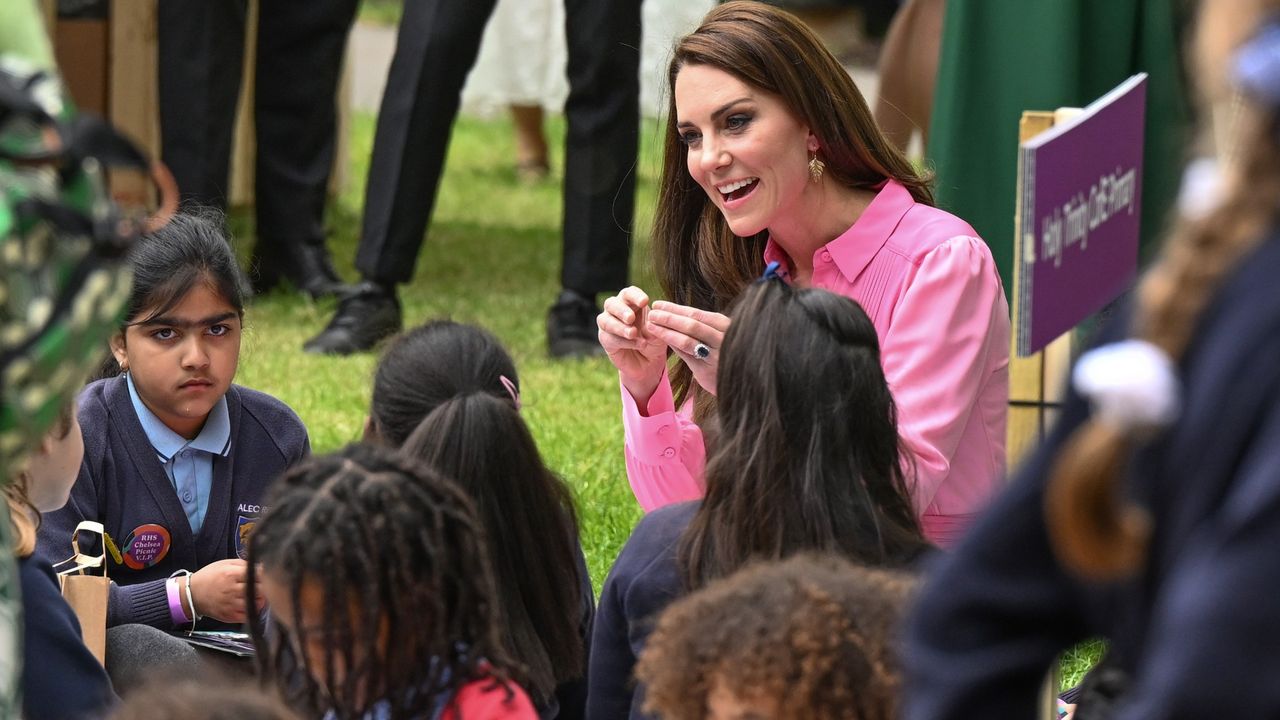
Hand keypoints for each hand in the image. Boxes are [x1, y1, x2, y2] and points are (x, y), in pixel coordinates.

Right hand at [188, 558, 262, 623]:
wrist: (192, 594)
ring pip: (258, 603)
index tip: (266, 574)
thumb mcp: (225, 564)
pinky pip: (250, 615)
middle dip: (266, 586)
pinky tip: (250, 603)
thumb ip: (244, 564)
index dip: (266, 574)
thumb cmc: (210, 576)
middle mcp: (233, 590)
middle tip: (263, 585)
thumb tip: (261, 566)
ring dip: (261, 598)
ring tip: (257, 594)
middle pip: (261, 589)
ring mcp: (232, 605)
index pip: (259, 574)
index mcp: (232, 574)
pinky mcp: (230, 616)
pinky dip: (254, 609)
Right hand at [598, 287, 668, 403]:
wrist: (649, 363)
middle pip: (611, 303)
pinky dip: (623, 341)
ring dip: (619, 327)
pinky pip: (608, 338)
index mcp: (631, 303)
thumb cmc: (653, 341)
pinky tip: (638, 344)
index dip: (634, 296)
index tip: (644, 302)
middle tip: (630, 318)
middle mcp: (616, 311)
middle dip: (621, 310)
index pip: (629, 293)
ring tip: (633, 333)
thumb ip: (654, 327)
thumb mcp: (659, 334)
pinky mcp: (605, 340)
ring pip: (605, 320)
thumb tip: (649, 323)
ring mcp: (608, 324)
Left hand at [646, 301, 730, 395]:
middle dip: (668, 316)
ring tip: (651, 324)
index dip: (674, 308)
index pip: (697, 313)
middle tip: (651, 312)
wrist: (741, 383)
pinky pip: (687, 354)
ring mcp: (716, 354)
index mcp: (725, 325)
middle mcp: (722, 337)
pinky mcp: (708, 369)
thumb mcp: (716, 338)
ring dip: (667, 329)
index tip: (658, 304)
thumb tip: (672, 316)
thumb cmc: (725, 357)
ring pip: (688, 338)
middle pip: (692, 323)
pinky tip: (660, 339)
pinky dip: (672, 343)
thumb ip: (699, 329)